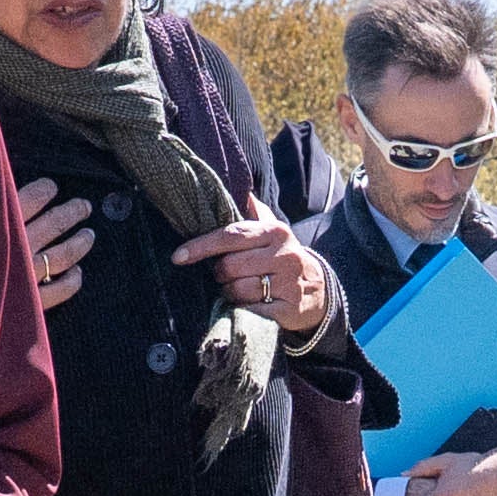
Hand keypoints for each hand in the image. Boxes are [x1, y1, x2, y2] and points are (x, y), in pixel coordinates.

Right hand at [19, 174, 95, 311]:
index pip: (30, 198)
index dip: (44, 190)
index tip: (51, 187)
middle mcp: (19, 246)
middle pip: (55, 223)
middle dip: (72, 212)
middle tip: (85, 206)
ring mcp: (27, 274)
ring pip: (64, 254)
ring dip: (79, 242)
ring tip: (89, 235)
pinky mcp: (30, 300)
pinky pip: (61, 289)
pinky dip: (73, 280)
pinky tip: (78, 273)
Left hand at [170, 206, 333, 336]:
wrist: (318, 291)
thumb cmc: (280, 257)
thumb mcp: (271, 231)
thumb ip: (251, 210)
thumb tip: (232, 183)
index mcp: (275, 232)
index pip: (231, 236)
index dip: (201, 246)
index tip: (178, 257)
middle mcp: (285, 255)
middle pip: (230, 266)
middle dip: (220, 273)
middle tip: (225, 275)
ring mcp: (289, 284)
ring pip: (238, 291)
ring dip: (230, 293)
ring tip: (239, 290)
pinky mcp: (289, 310)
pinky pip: (250, 312)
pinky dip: (242, 311)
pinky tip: (249, 306)